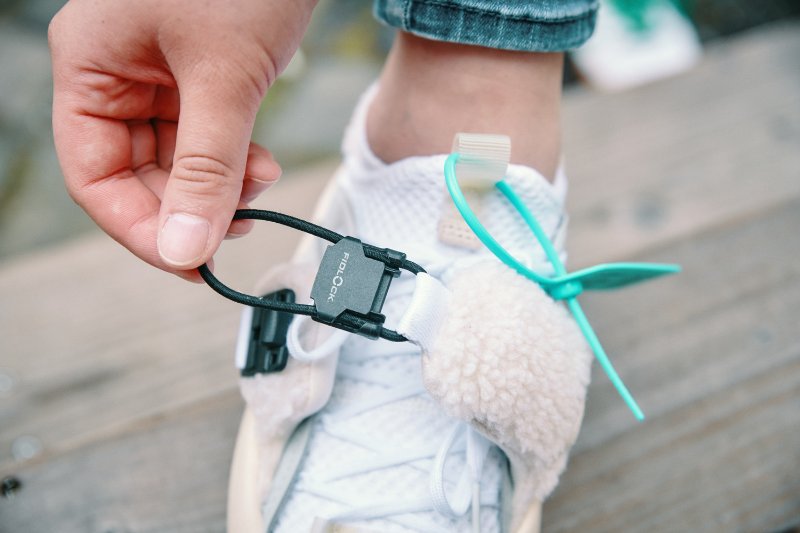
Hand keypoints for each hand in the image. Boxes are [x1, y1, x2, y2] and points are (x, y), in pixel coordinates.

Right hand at [49, 0, 315, 280]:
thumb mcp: (225, 78)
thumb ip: (208, 168)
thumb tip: (187, 249)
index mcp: (92, 67)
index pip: (95, 174)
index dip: (138, 228)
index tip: (189, 263)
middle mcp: (116, 73)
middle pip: (134, 172)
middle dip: (188, 205)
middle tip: (237, 225)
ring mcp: (157, 74)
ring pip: (174, 158)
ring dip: (218, 183)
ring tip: (260, 183)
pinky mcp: (198, 73)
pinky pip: (203, 135)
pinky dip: (232, 158)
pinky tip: (260, 165)